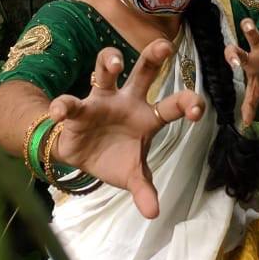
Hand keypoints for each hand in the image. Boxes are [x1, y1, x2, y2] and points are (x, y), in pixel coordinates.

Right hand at [47, 40, 204, 218]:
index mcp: (148, 116)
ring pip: (105, 71)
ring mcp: (102, 100)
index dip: (187, 103)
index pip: (172, 105)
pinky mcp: (78, 109)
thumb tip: (154, 213)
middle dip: (153, 55)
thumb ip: (144, 191)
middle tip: (165, 45)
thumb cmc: (114, 159)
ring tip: (113, 62)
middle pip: (144, 71)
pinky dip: (63, 106)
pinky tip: (60, 112)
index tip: (198, 110)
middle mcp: (127, 100)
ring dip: (108, 61)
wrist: (82, 158)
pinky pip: (70, 104)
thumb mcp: (133, 176)